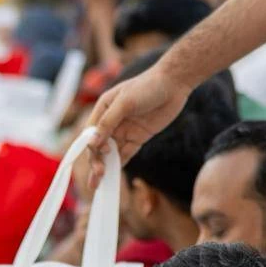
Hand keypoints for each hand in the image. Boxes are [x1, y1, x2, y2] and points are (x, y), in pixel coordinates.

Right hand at [85, 63, 190, 186]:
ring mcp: (126, 129)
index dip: (92, 146)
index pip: (90, 133)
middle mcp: (112, 121)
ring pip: (111, 152)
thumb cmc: (147, 86)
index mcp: (103, 108)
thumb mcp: (125, 102)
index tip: (102, 153)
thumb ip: (108, 122)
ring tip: (100, 183)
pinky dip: (120, 164)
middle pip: (99, 145)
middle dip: (96, 162)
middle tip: (97, 177)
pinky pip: (127, 153)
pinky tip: (114, 176)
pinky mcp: (139, 136)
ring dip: (105, 166)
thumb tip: (92, 142)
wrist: (174, 83)